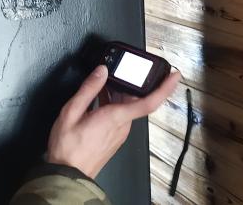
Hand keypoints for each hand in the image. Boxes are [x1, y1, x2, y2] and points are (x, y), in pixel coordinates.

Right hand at [47, 65, 180, 177]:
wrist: (67, 174)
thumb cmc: (67, 148)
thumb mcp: (71, 112)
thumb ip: (89, 89)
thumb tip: (102, 71)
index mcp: (115, 117)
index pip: (149, 102)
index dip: (165, 88)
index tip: (174, 75)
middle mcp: (122, 126)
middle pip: (137, 100)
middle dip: (132, 82)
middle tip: (123, 68)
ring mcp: (120, 133)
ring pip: (128, 107)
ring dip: (121, 92)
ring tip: (106, 80)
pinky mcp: (115, 138)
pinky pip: (122, 115)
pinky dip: (115, 102)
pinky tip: (102, 96)